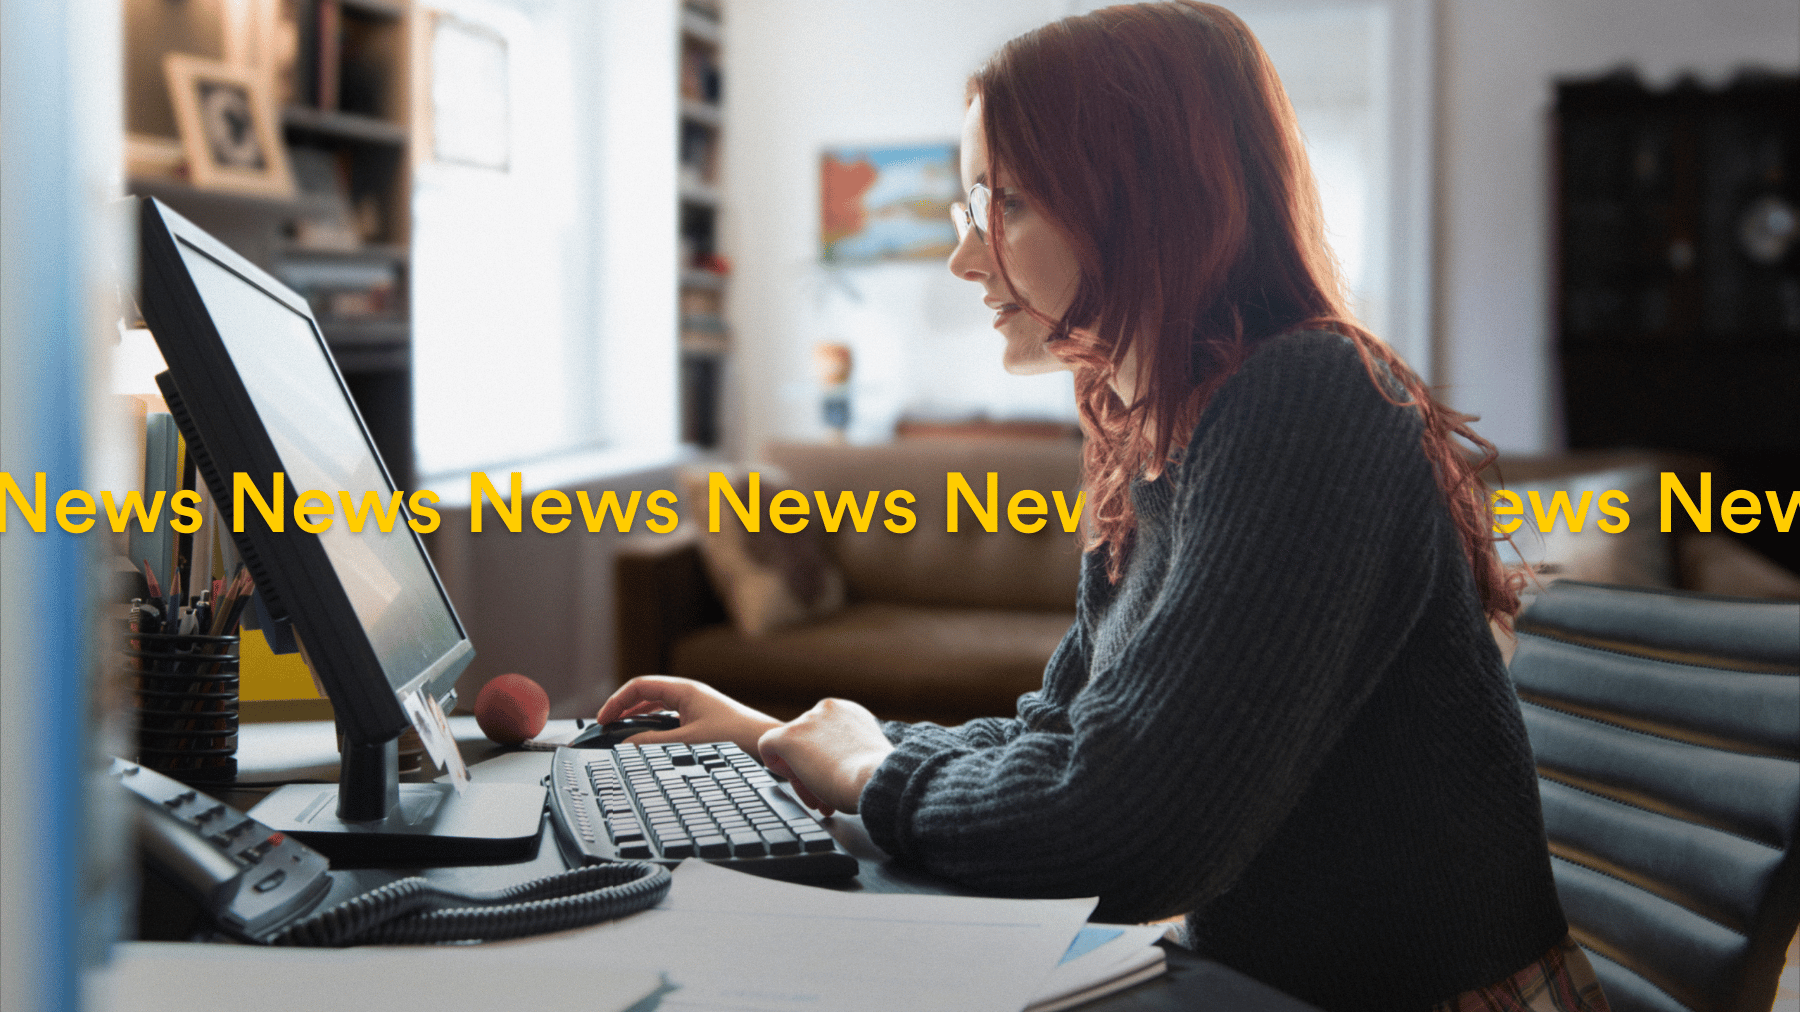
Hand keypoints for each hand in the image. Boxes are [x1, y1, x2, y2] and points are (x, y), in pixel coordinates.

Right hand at [596, 676, 781, 757]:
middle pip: (646, 694)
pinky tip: (647, 740)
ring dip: (637, 717)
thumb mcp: (687, 742)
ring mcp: (695, 705)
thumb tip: (625, 745)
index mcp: (684, 690)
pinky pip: (668, 717)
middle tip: (606, 726)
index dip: (617, 701)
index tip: (603, 720)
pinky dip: (652, 725)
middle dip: (624, 708)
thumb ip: (653, 743)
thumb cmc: (734, 737)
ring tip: (620, 732)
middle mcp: (688, 694)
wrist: (764, 743)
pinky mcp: (701, 719)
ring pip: (657, 706)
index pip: (639, 686)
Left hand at [757, 698, 893, 815]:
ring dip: (799, 770)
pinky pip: (767, 745)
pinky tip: (789, 776)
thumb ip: (854, 750)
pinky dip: (773, 762)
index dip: (826, 756)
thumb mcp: (870, 754)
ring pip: (790, 747)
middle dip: (812, 765)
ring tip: (815, 793)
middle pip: (806, 739)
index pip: (825, 732)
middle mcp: (827, 709)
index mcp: (849, 711)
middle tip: (823, 790)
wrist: (876, 776)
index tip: (835, 775)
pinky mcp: (789, 736)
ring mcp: (807, 720)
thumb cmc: (877, 775)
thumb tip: (845, 764)